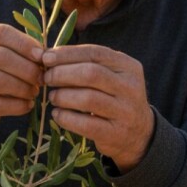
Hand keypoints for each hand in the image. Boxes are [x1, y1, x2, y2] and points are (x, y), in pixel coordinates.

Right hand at [0, 24, 43, 150]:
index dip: (24, 43)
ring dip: (23, 87)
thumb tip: (46, 55)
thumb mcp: (2, 58)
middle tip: (42, 78)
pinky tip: (27, 105)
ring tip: (34, 92)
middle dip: (27, 68)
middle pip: (0, 56)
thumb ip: (19, 52)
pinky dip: (17, 105)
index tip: (42, 56)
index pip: (0, 33)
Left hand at [42, 45, 153, 171]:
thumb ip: (87, 64)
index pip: (95, 53)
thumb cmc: (115, 98)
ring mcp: (125, 111)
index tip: (46, 57)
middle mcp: (130, 87)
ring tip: (52, 97)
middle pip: (91, 73)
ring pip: (88, 99)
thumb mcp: (111, 76)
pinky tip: (57, 114)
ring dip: (63, 96)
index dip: (67, 54)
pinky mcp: (116, 134)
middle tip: (46, 78)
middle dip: (62, 74)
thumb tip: (48, 56)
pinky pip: (86, 124)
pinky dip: (66, 118)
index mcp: (128, 66)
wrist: (140, 134)